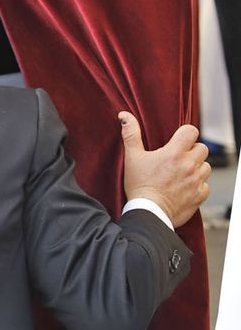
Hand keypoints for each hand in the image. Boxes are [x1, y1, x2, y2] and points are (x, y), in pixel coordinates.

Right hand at [121, 113, 208, 227]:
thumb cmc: (139, 186)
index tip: (177, 141)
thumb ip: (131, 135)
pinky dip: (197, 185)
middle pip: (202, 148)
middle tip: (177, 160)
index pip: (192, 131)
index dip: (185, 134)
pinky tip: (183, 188)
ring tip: (180, 175)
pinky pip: (205, 185)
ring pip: (205, 166)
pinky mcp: (200, 194)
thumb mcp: (132, 158)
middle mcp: (189, 164)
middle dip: (192, 152)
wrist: (148, 213)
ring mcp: (196, 180)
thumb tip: (124, 116)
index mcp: (174, 153)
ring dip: (196, 168)